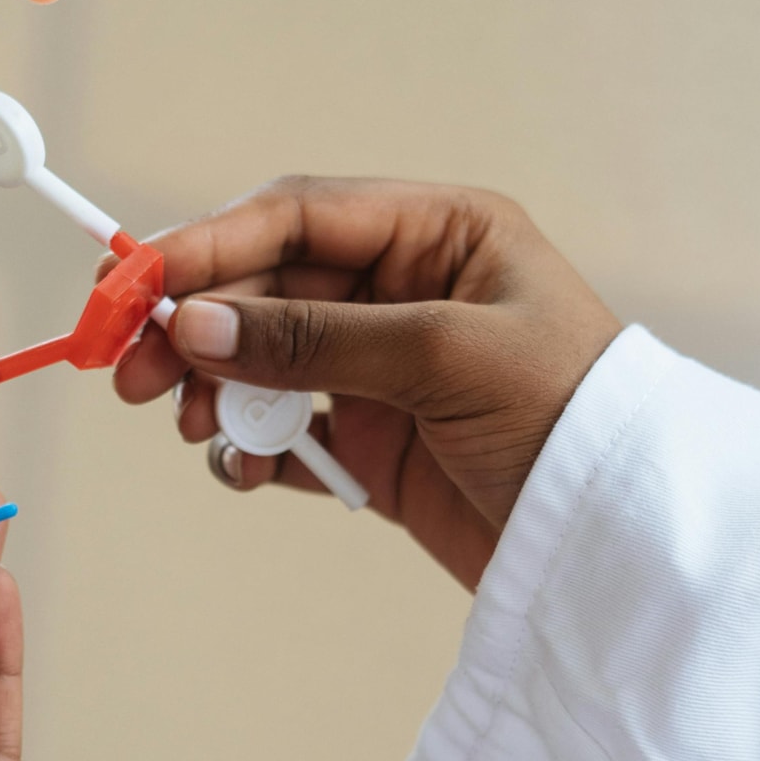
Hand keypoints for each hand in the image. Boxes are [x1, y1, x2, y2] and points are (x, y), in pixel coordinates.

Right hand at [114, 178, 619, 591]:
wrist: (626, 544)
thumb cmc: (569, 417)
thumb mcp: (444, 358)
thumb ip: (315, 340)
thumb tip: (198, 325)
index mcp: (440, 234)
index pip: (299, 216)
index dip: (209, 244)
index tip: (135, 283)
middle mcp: (407, 291)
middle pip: (267, 289)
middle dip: (197, 328)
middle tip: (133, 375)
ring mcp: (388, 370)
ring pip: (266, 361)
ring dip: (217, 391)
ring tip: (196, 428)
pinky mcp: (379, 444)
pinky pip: (288, 432)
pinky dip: (254, 449)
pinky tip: (244, 469)